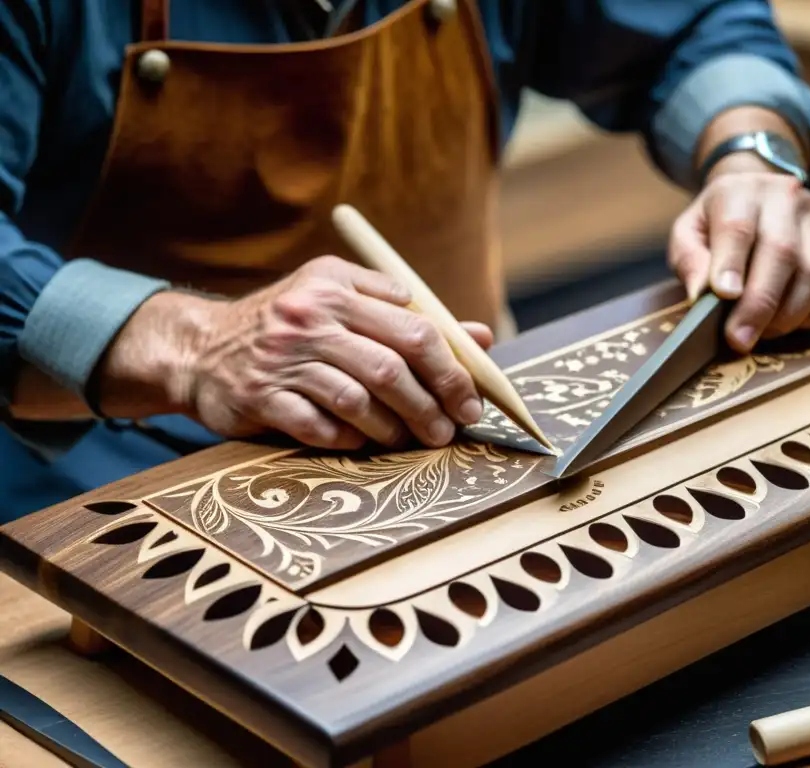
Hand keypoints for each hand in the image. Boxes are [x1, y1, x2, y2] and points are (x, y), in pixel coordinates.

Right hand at [101, 256, 491, 450]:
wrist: (199, 348)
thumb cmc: (289, 329)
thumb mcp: (342, 303)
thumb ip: (406, 318)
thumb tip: (479, 339)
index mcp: (335, 284)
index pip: (414, 325)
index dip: (452, 367)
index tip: (471, 398)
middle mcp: (308, 316)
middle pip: (391, 365)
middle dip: (432, 404)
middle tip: (450, 429)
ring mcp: (281, 358)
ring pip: (359, 399)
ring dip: (395, 427)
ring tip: (411, 439)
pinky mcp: (260, 397)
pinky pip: (320, 425)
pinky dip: (350, 438)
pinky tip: (362, 441)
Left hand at [669, 169, 809, 353]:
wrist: (757, 198)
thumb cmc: (718, 223)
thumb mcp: (689, 232)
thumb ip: (690, 259)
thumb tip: (701, 293)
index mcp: (741, 192)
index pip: (739, 226)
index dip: (732, 263)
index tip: (724, 296)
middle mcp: (789, 199)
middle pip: (783, 253)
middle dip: (760, 304)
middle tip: (740, 339)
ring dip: (789, 316)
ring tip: (762, 331)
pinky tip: (798, 321)